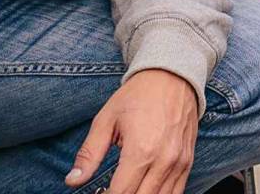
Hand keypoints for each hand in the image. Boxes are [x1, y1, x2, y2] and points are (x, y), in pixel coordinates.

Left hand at [66, 69, 200, 193]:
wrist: (172, 76)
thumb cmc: (138, 96)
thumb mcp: (106, 120)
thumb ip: (89, 154)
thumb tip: (72, 180)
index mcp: (141, 151)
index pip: (120, 193)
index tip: (98, 193)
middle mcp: (163, 161)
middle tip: (109, 190)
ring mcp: (179, 163)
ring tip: (126, 188)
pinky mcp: (187, 162)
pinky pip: (176, 192)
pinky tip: (144, 189)